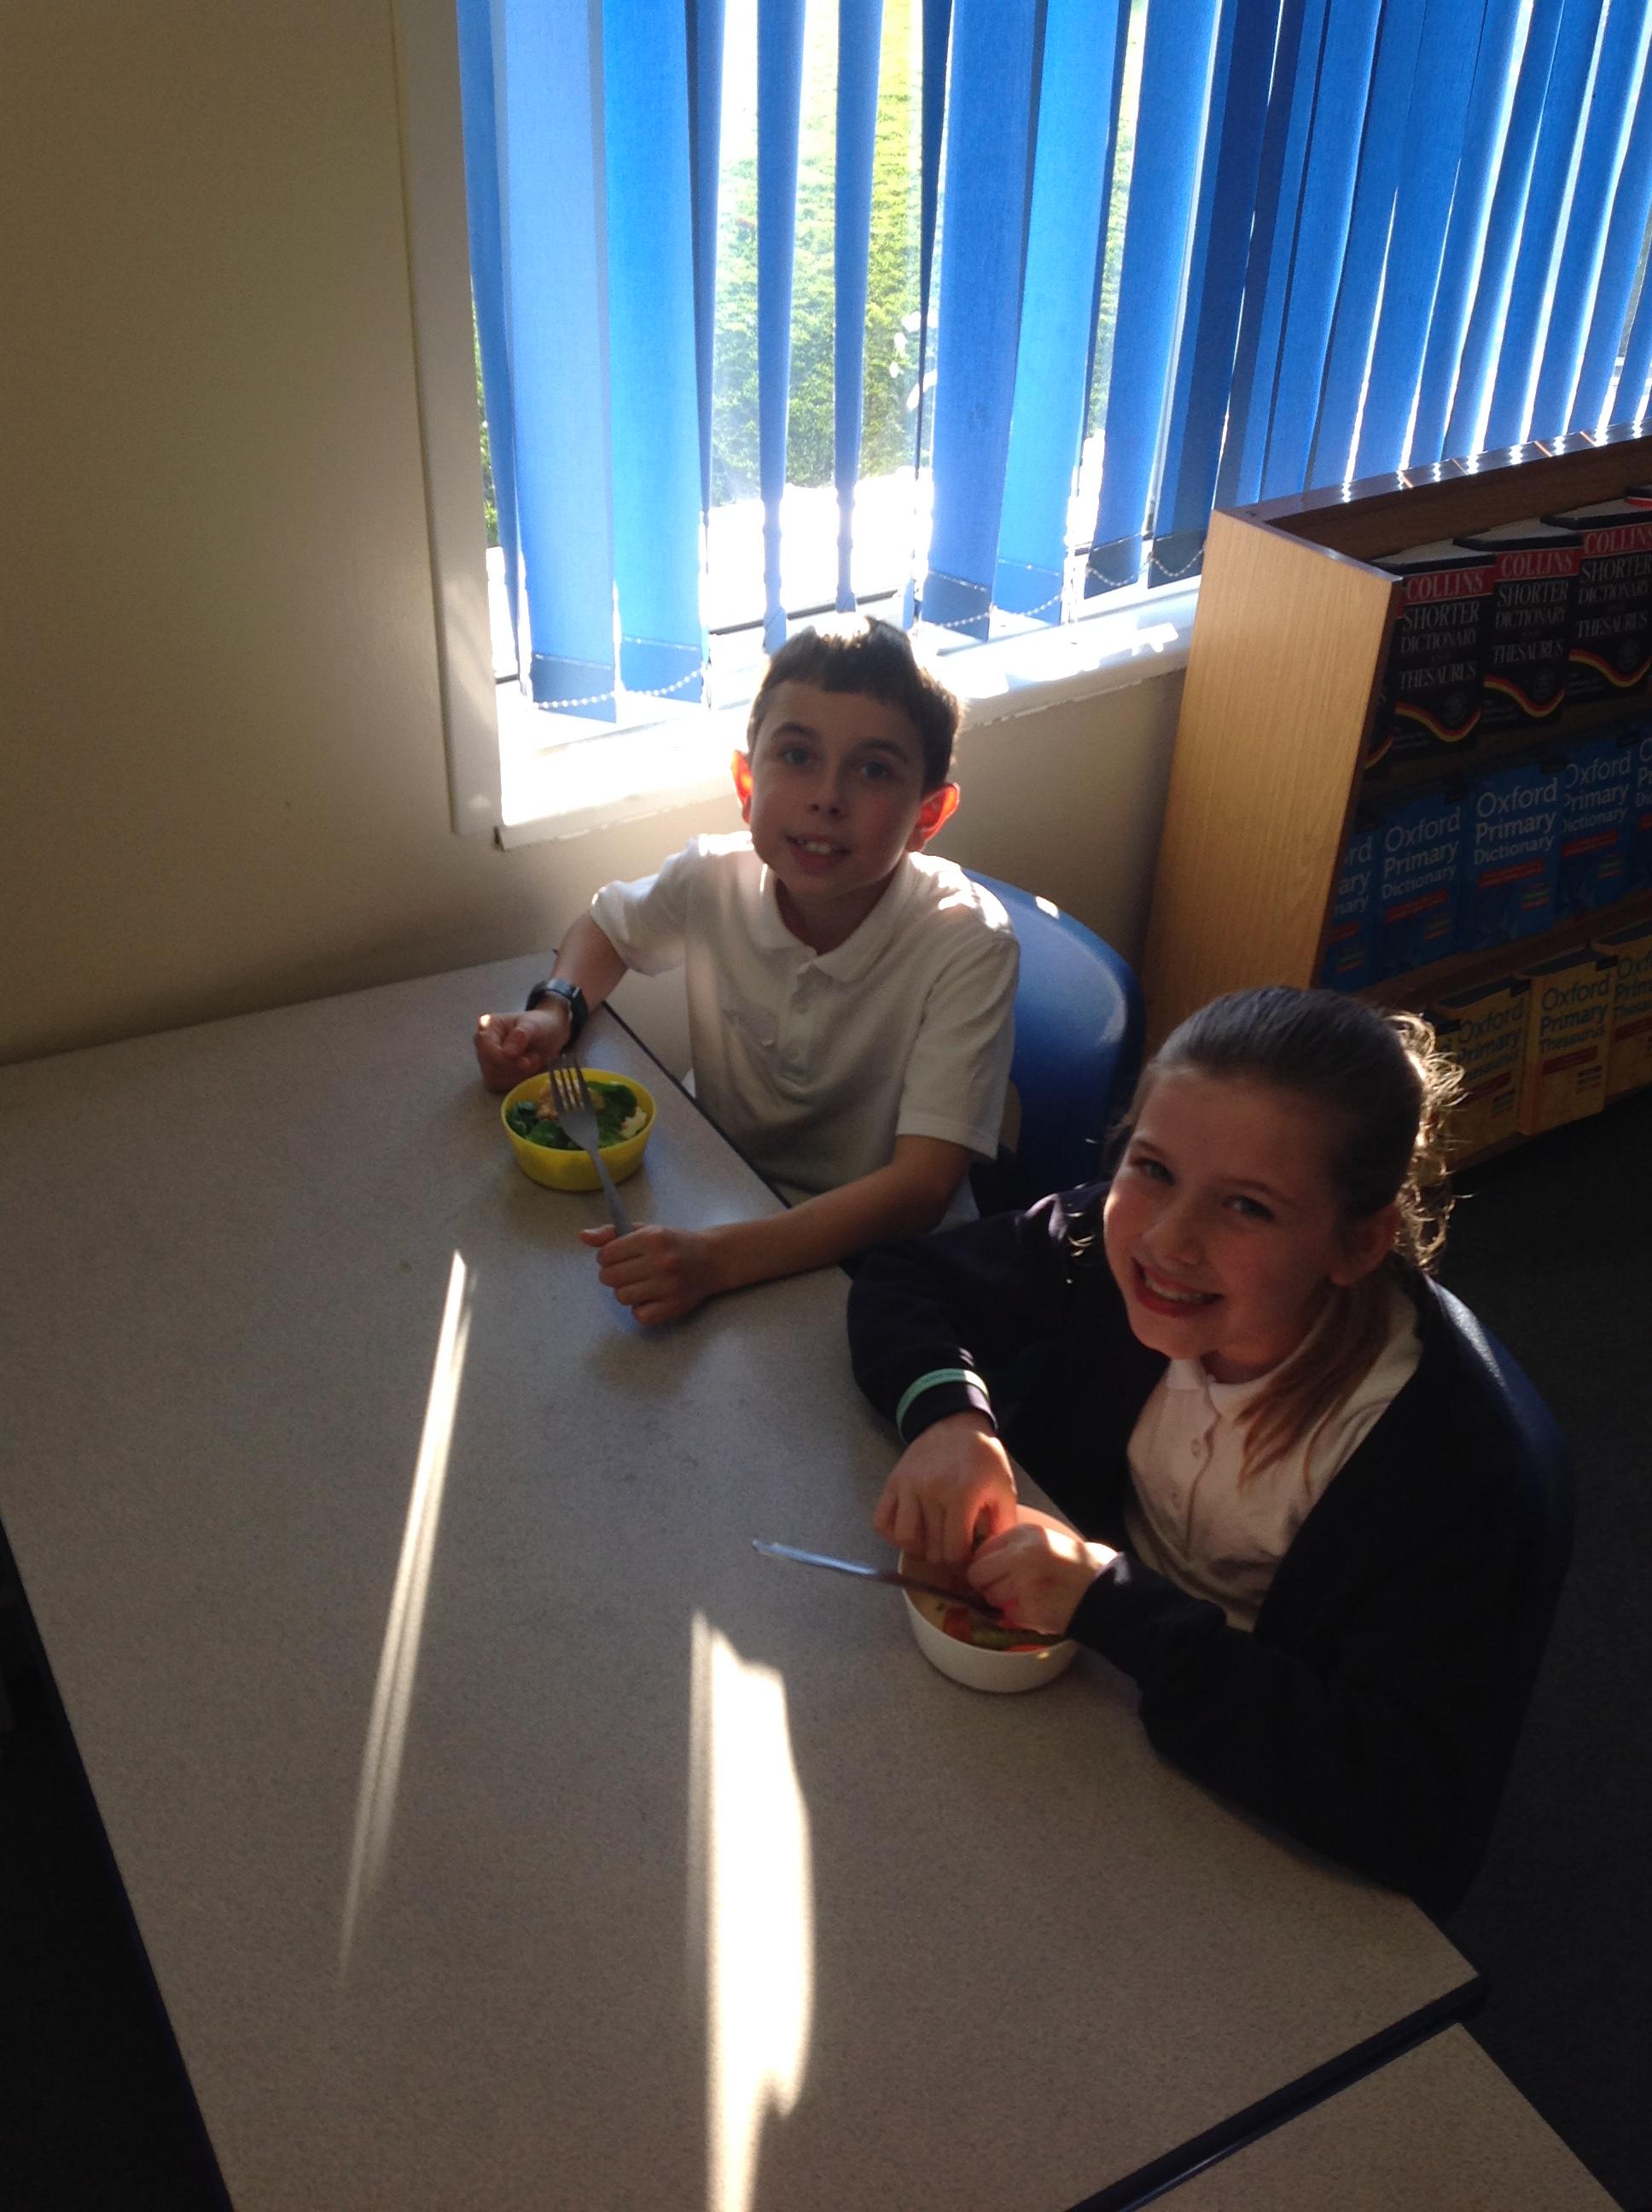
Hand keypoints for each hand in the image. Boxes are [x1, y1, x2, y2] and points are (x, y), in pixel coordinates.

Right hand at [474, 1006, 567, 1090]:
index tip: (524, 1061)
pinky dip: (517, 1080)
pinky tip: (527, 1069)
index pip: (486, 1049)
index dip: (503, 1060)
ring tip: (532, 1060)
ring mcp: (486, 1060)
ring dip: (518, 1074)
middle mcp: (482, 1044)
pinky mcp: (494, 1074)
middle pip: (489, 1067)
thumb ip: (521, 1035)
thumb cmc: (540, 1025)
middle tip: (534, 1058)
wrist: (548, 1034)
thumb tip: (507, 1053)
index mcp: (488, 1026)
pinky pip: (500, 1085)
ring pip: (494, 1079)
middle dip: (514, 1067)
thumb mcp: (534, 1025)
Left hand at [580, 1222, 724, 1325]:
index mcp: (653, 1238)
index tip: (617, 1257)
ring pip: (622, 1297)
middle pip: (610, 1277)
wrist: (713, 1259)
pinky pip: (640, 1315)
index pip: (607, 1254)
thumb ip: (612, 1233)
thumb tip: (582, 1236)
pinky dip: (640, 1309)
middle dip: (612, 1275)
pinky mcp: (674, 1306)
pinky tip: (650, 1297)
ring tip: (639, 1284)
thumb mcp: (646, 1230)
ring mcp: (669, 1286)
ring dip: (625, 1292)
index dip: (606, 1257)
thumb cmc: (675, 1243)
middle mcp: (661, 1261)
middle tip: (627, 1271)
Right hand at [872, 1412, 1016, 1566]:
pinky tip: (911, 1530)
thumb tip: (995, 1558)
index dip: (962, 1565)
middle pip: (931, 1550)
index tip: (968, 1561)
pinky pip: (882, 1521)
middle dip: (944, 1559)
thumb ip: (1003, 1524)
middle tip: (953, 1552)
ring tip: (932, 1542)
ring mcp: (908, 1487)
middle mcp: (932, 1492)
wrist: (955, 1423)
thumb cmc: (983, 1458)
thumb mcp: (1003, 1487)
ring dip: (919, 1549)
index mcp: (963, 1495)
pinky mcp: (893, 1483)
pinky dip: (893, 1535)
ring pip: (905, 1540)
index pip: (954, 1551)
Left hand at [966, 1515, 1119, 1637]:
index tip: (994, 1572)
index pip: (982, 1549)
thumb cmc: (1079, 1565)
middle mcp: (1021, 1555)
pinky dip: (1020, 1617)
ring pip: (991, 1597)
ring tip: (1029, 1598)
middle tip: (1005, 1589)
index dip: (986, 1564)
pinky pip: (1009, 1616)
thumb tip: (981, 1561)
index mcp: (1026, 1533)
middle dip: (987, 1584)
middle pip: (977, 1574)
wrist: (1111, 1590)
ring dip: (1003, 1602)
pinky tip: (1040, 1609)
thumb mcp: (1047, 1541)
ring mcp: (1024, 1583)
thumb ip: (1015, 1546)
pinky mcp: (1030, 1610)